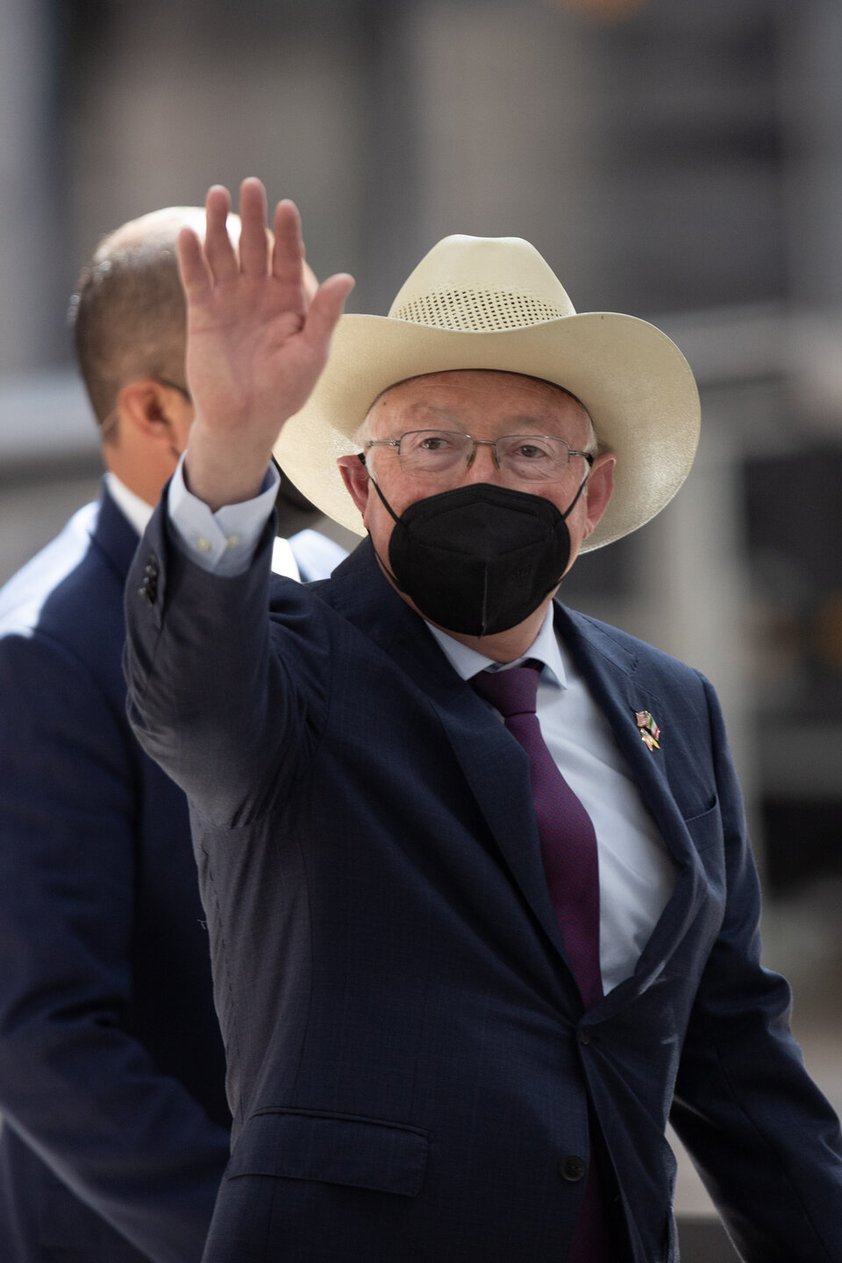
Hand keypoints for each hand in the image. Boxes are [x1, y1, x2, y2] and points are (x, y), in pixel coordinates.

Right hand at [177, 178, 353, 507]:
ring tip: (216, 194)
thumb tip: (346, 277)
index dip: (288, 232)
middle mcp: (258, 293)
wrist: (246, 419)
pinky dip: (191, 257)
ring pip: (223, 254)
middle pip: (255, 246)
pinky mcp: (202, 314)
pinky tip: (188, 233)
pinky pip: (195, 280)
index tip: (287, 208)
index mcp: (289, 300)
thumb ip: (324, 315)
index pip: (288, 256)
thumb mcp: (312, 353)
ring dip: (218, 225)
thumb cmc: (285, 391)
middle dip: (253, 216)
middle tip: (251, 185)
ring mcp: (229, 301)